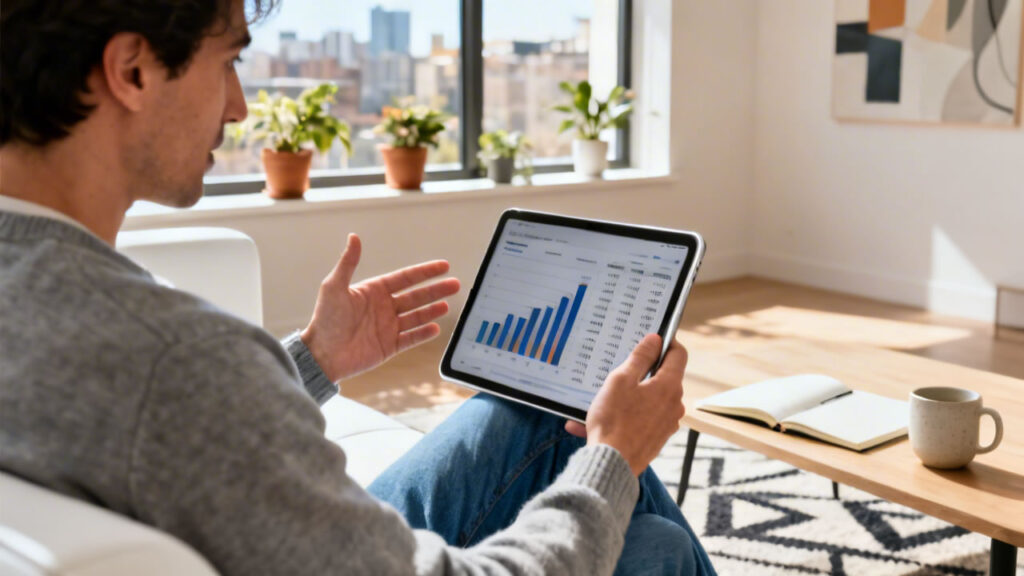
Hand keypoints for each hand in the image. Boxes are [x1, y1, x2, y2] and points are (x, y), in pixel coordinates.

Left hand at [300, 234, 460, 381]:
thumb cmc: (325, 320)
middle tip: (455, 285)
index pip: (405, 278)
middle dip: (436, 290)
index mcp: (374, 291)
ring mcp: (387, 327)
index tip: (443, 266)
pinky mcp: (388, 347)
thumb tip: (354, 237)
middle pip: (416, 296)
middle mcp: (383, 307)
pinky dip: (423, 333)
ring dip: (432, 310)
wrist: (321, 354)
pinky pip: (411, 338)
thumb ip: (348, 263)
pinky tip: (435, 328)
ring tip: (447, 306)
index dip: (425, 272)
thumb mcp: (334, 287)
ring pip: (416, 316)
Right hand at [566, 334, 687, 475]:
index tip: (652, 339)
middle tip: (619, 369)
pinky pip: (641, 419)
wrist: (612, 464)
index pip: (679, 354)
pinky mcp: (656, 438)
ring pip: (649, 399)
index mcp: (669, 386)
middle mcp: (674, 405)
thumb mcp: (621, 380)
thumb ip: (640, 357)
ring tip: (599, 401)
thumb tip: (655, 340)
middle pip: (663, 377)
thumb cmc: (614, 421)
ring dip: (628, 396)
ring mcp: (667, 423)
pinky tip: (596, 421)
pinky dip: (624, 416)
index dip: (667, 342)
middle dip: (642, 371)